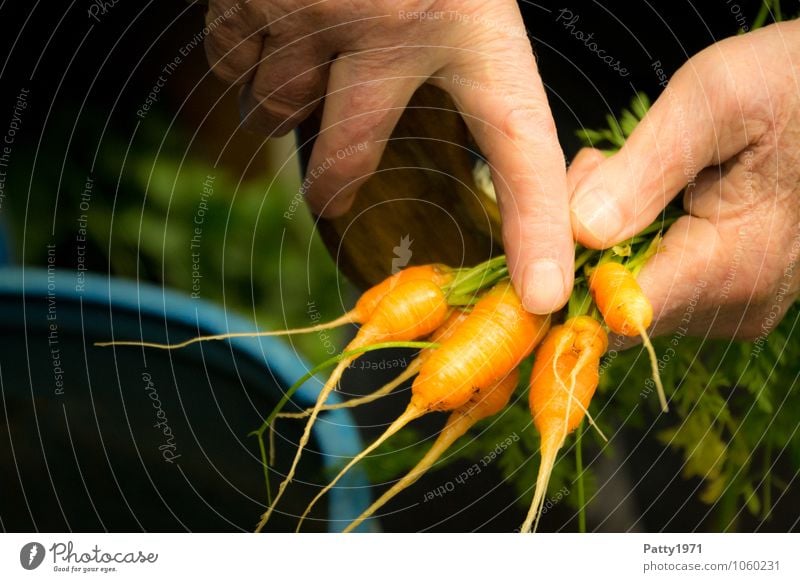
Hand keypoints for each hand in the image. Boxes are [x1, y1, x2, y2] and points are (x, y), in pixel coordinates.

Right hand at [204, 0, 573, 313]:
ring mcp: (304, 10)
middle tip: (336, 174)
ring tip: (311, 45)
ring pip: (273, 103)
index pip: (519, 145)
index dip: (535, 228)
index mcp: (464, 22)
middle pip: (333, 162)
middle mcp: (384, 24)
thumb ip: (455, 48)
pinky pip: (232, 58)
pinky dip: (248, 50)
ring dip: (287, 91)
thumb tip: (430, 126)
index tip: (544, 299)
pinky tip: (277, 12)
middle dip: (330, 174)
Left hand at [570, 21, 799, 339]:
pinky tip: (653, 191)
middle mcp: (734, 304)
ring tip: (633, 169)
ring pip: (631, 292)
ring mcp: (735, 303)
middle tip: (602, 167)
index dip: (572, 273)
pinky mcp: (733, 290)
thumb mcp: (714, 101)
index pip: (615, 314)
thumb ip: (643, 171)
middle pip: (615, 303)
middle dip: (587, 242)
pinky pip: (659, 281)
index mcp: (729, 267)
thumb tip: (583, 233)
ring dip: (610, 236)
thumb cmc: (791, 84)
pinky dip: (636, 240)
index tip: (563, 214)